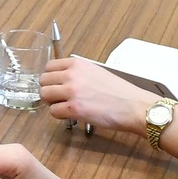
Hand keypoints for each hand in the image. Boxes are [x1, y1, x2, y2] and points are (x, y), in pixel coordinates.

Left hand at [40, 57, 156, 135]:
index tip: (55, 85)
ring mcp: (72, 91)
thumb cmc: (119, 92)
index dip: (50, 78)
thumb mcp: (96, 72)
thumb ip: (77, 73)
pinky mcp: (74, 108)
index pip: (48, 67)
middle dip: (49, 91)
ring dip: (53, 103)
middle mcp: (72, 74)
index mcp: (77, 64)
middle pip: (43, 81)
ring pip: (45, 96)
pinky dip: (60, 115)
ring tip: (65, 106)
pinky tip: (72, 114)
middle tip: (60, 98)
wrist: (134, 106)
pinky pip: (53, 111)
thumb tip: (61, 80)